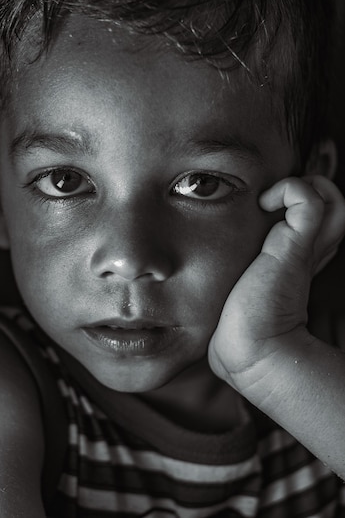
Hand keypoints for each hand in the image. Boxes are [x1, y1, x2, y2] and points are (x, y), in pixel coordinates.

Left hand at [208, 175, 344, 389]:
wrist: (249, 350)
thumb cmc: (236, 327)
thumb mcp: (238, 292)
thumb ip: (235, 277)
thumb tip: (207, 272)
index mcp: (297, 259)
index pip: (316, 220)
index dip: (298, 208)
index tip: (263, 210)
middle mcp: (308, 250)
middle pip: (331, 204)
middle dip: (306, 191)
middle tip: (269, 200)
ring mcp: (304, 247)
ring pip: (328, 194)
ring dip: (301, 186)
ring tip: (269, 199)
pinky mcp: (294, 246)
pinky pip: (308, 197)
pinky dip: (290, 189)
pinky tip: (264, 202)